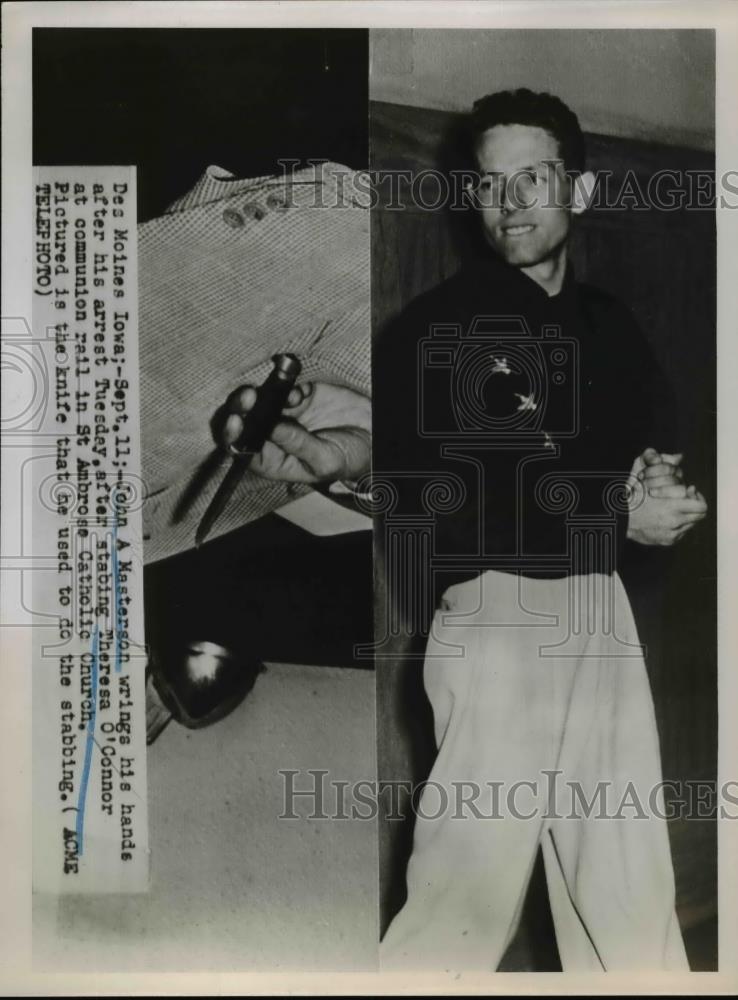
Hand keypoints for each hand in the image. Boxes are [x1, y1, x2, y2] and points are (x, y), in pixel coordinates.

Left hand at [216, 380, 370, 484]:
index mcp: (273, 460)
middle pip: (243, 420)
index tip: (236, 422)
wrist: (373, 437)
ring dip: (260, 394)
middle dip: (240, 408)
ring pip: (258, 400)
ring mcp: (283, 413)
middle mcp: (272, 436)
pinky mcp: (298, 394)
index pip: (242, 448)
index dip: (233, 436)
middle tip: (248, 396)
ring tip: (272, 394)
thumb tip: (272, 428)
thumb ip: (298, 445)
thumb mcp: (325, 460)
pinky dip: (286, 385)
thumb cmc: (348, 460)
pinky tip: (298, 394)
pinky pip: (283, 385)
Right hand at [627, 447, 706, 545]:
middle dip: (694, 506)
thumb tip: (679, 456)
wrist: (618, 520)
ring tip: (672, 509)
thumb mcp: (644, 477)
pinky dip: (677, 526)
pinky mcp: (667, 540)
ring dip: (686, 516)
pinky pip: (681, 533)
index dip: (697, 497)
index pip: (700, 506)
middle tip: (684, 500)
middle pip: (699, 516)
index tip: (689, 492)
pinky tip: (665, 518)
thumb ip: (662, 464)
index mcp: (671, 507)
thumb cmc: (630, 498)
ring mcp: (671, 533)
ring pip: (691, 524)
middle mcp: (674, 522)